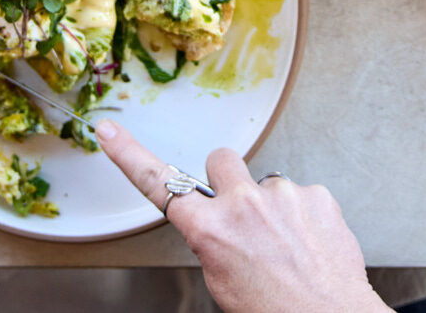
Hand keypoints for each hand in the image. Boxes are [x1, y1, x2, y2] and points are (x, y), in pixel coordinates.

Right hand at [97, 121, 389, 312]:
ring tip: (286, 246)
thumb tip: (219, 227)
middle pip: (220, 161)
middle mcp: (242, 205)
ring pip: (267, 184)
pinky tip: (309, 244)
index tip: (108, 130)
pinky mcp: (317, 194)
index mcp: (210, 231)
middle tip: (241, 213)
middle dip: (227, 180)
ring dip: (272, 207)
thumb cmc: (275, 312)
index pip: (158, 184)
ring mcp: (282, 195)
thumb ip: (212, 242)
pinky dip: (305, 217)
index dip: (128, 154)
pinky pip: (302, 196)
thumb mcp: (221, 282)